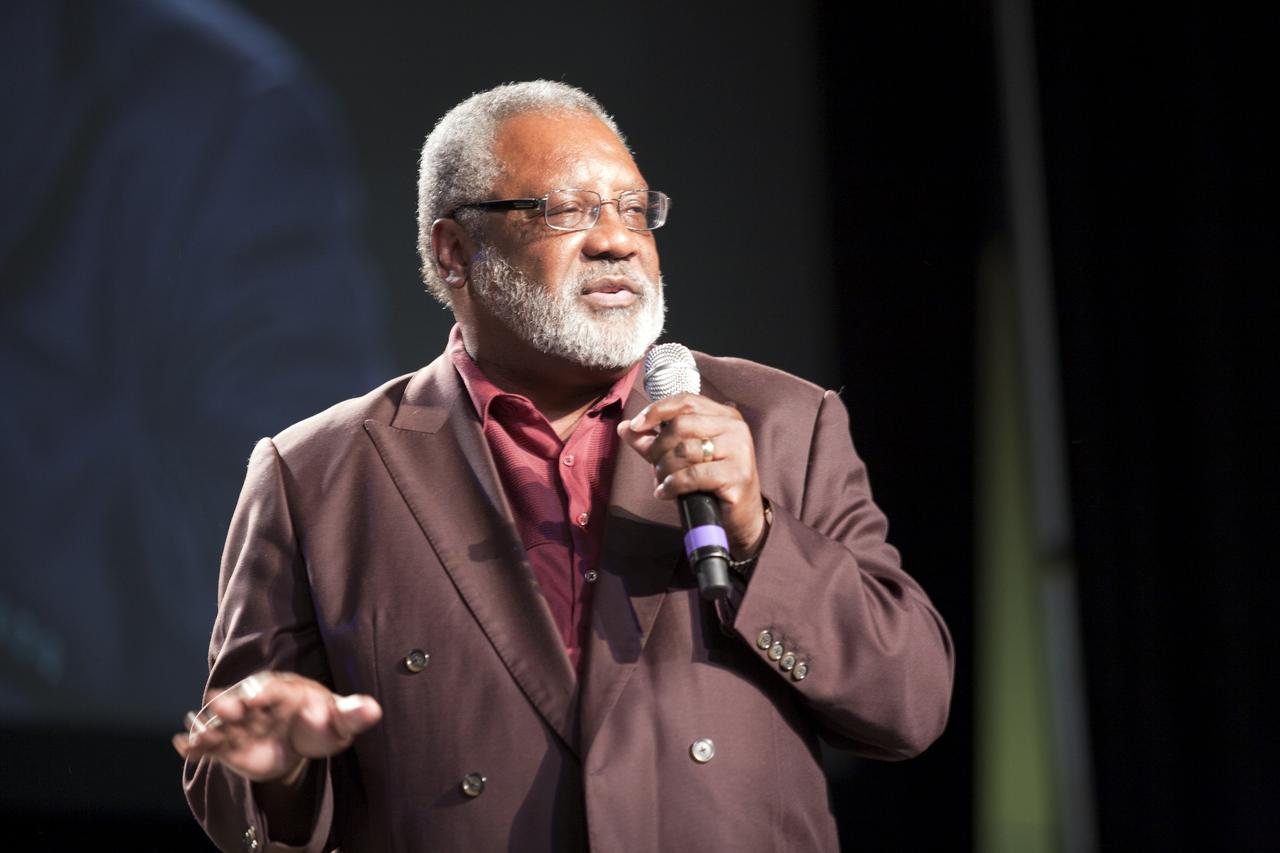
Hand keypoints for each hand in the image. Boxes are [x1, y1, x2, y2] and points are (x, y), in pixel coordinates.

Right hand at [172, 671, 381, 783]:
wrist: (303, 739)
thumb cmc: (323, 722)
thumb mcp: (340, 721)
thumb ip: (353, 714)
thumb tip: (374, 709)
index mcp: (284, 690)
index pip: (274, 689)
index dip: (266, 693)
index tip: (261, 699)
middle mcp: (257, 703)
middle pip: (242, 701)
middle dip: (233, 704)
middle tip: (226, 707)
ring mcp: (241, 724)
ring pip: (222, 723)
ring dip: (211, 726)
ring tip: (197, 736)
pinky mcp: (229, 744)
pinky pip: (211, 743)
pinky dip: (197, 745)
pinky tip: (184, 747)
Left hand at [617, 392, 765, 556]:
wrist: (740, 516)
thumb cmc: (709, 483)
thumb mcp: (681, 457)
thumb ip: (654, 441)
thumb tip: (624, 427)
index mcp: (725, 416)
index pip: (686, 401)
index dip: (657, 410)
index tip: (636, 425)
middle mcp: (735, 428)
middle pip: (681, 425)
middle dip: (659, 447)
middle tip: (655, 466)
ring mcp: (739, 451)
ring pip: (684, 450)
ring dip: (664, 469)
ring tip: (663, 481)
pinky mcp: (737, 475)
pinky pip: (692, 475)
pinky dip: (673, 484)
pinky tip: (667, 492)